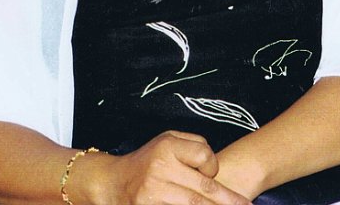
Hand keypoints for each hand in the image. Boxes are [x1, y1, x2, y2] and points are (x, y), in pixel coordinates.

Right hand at [74, 131, 251, 204]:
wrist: (111, 183)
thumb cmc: (147, 160)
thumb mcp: (167, 140)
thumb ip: (193, 146)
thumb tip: (214, 167)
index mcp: (167, 148)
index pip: (204, 156)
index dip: (212, 165)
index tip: (210, 172)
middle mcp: (160, 170)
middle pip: (203, 188)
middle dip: (228, 200)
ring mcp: (152, 194)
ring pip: (193, 204)